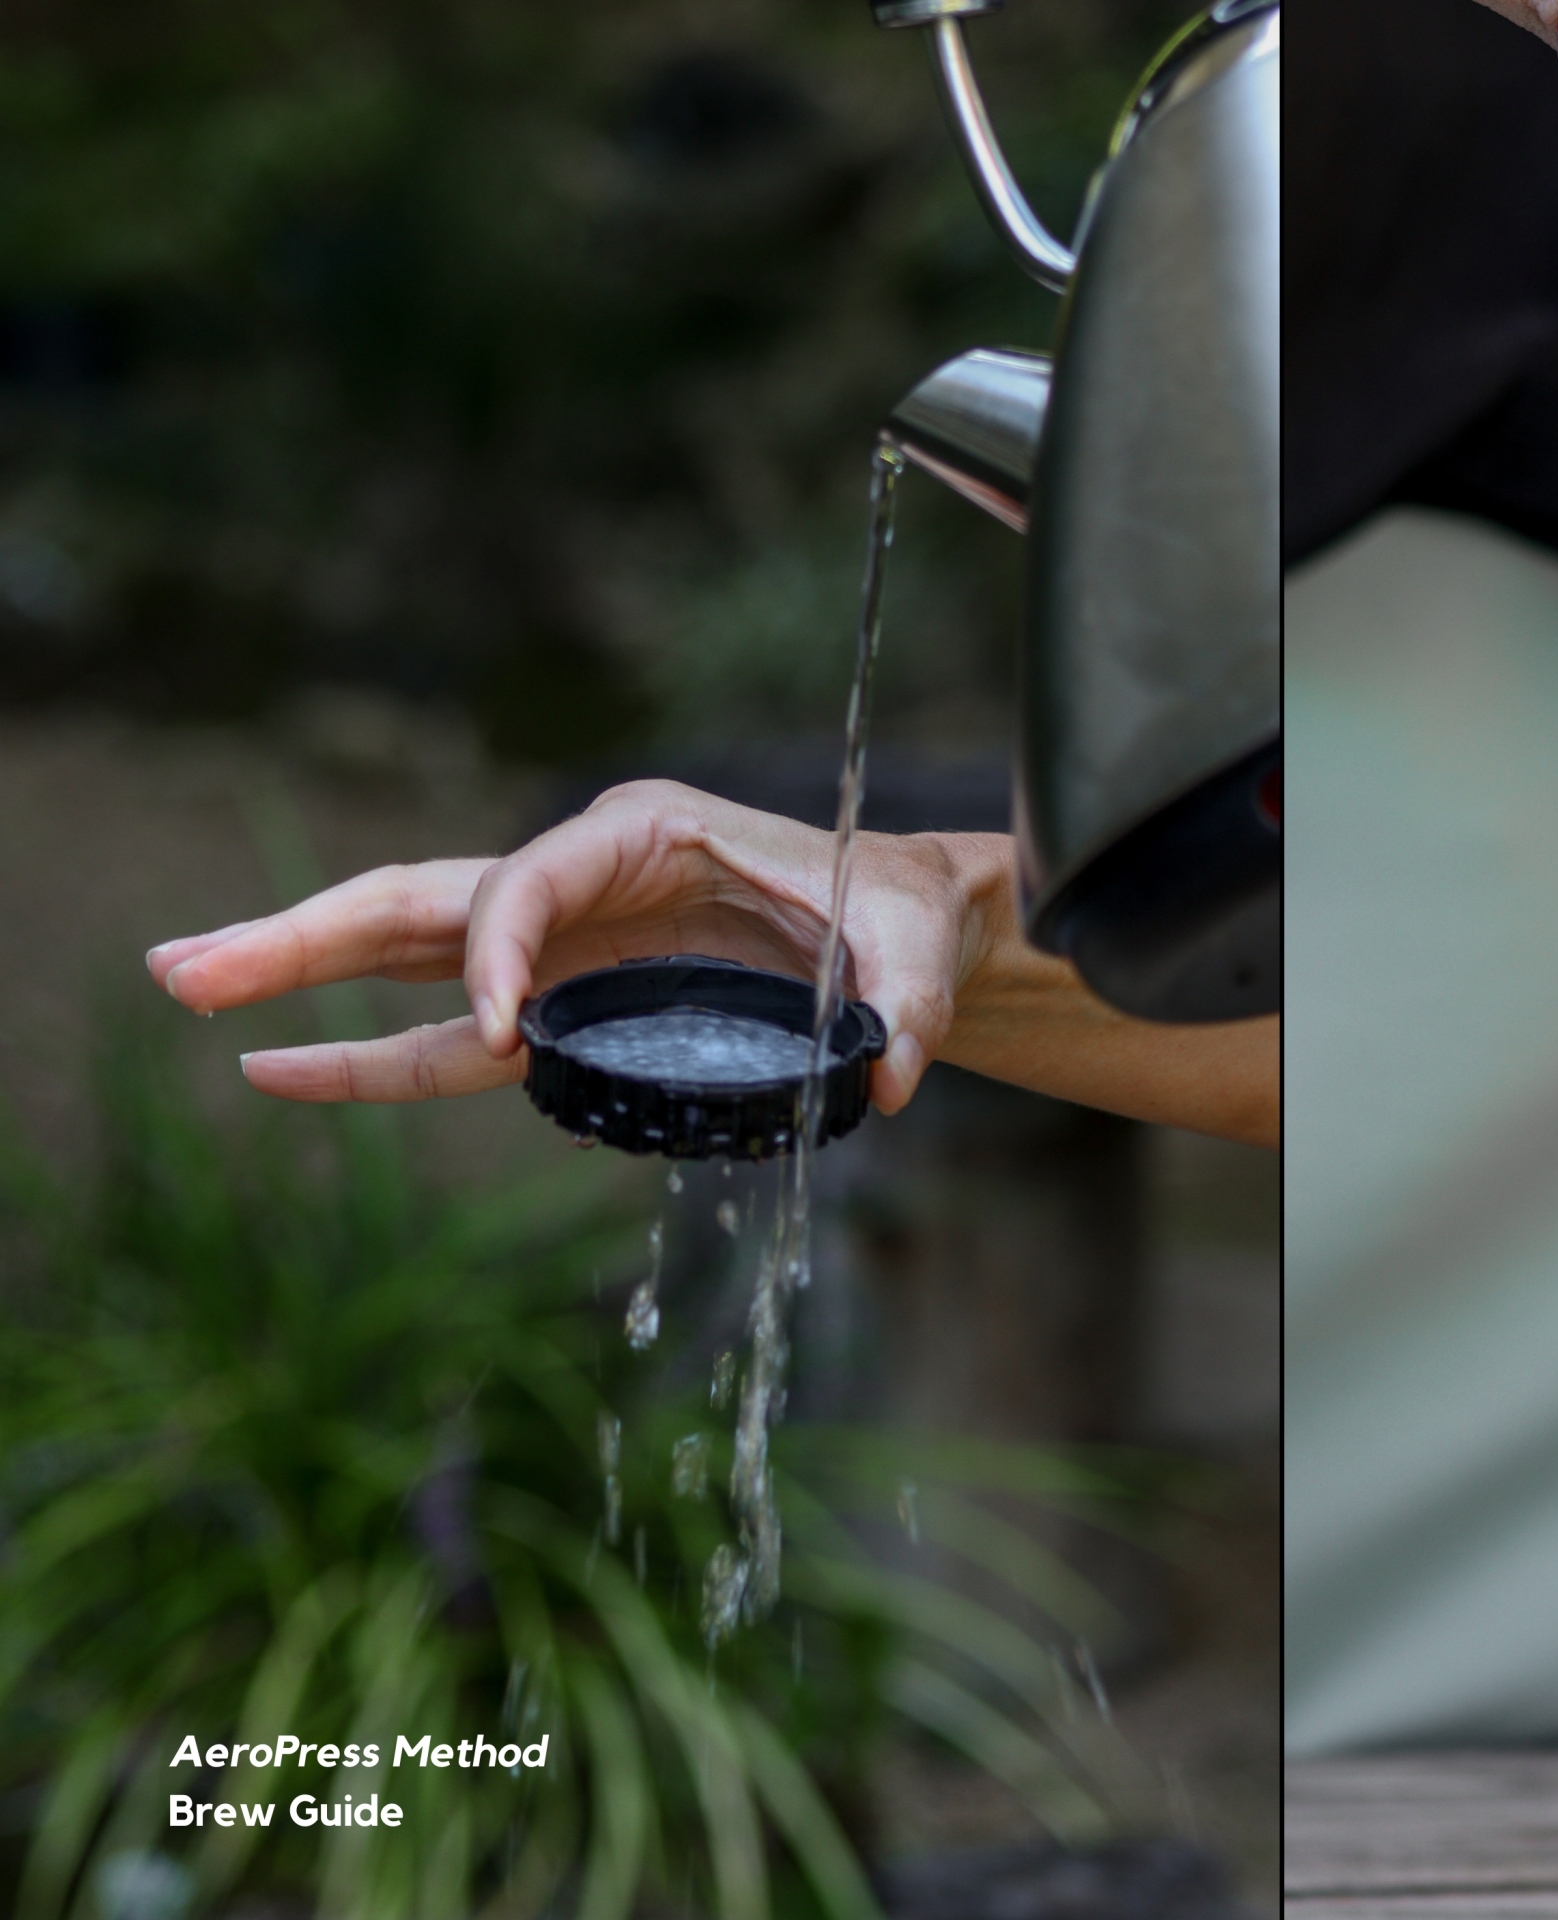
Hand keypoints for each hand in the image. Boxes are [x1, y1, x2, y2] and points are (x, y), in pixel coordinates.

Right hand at [146, 781, 1279, 1145]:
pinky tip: (280, 1069)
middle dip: (310, 932)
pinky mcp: (560, 1001)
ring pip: (406, 951)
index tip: (496, 1030)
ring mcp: (558, 940)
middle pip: (423, 898)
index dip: (500, 948)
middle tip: (189, 967)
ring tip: (184, 986)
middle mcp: (583, 876)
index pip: (534, 878)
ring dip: (298, 973)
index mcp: (647, 833)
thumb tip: (888, 1085)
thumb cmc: (900, 914)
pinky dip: (368, 1054)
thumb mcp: (914, 946)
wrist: (904, 926)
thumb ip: (906, 1009)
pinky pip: (446, 1033)